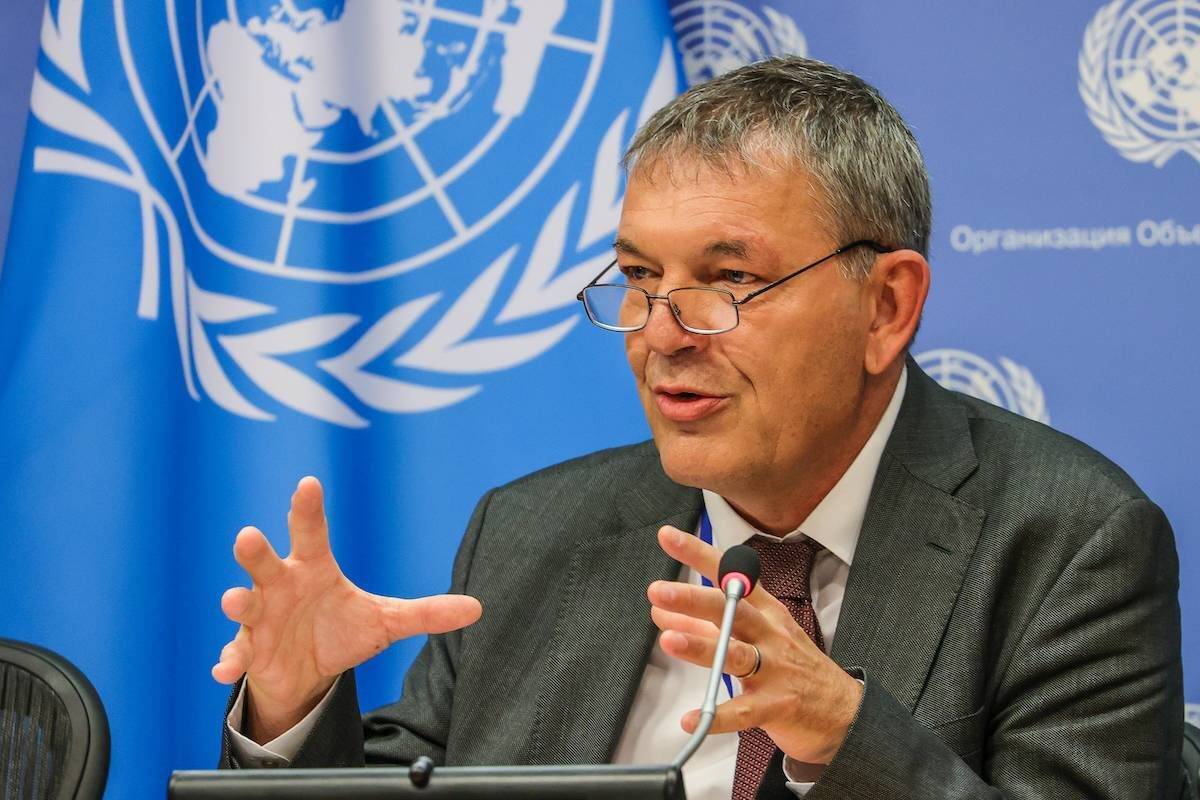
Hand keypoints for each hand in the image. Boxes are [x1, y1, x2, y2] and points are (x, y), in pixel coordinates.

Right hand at [212, 476, 481, 742]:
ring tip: (233, 600)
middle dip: (255, 551)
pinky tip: (225, 671)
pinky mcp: (251, 652)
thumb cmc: (339, 630)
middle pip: (265, 563)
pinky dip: (230, 662)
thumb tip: (477, 608)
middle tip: (248, 536)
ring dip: (237, 602)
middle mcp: (281, 587)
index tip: (309, 484)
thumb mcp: (386, 621)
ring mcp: (261, 619)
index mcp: (314, 569)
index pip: (312, 532)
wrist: (307, 672)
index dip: (309, 508)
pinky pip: (237, 655)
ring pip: (245, 604)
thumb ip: (426, 613)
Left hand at [647, 525, 862, 764]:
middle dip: (695, 598)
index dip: (698, 554)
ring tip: (669, 640)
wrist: (844, 711)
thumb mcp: (754, 637)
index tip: (668, 537)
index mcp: (764, 611)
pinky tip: (692, 719)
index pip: (730, 574)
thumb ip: (704, 624)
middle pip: (732, 610)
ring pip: (736, 654)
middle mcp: (770, 633)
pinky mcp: (777, 706)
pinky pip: (743, 711)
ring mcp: (776, 669)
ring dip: (701, 646)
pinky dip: (716, 717)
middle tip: (660, 591)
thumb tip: (661, 610)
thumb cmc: (794, 667)